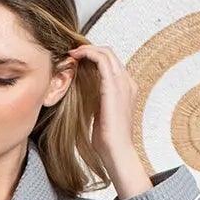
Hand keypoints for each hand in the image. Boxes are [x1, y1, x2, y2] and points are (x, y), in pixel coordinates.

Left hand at [65, 42, 150, 194]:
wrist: (117, 151)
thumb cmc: (107, 140)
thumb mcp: (100, 114)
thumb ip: (96, 101)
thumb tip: (82, 95)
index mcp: (125, 89)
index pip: (111, 64)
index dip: (94, 57)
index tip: (76, 60)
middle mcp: (127, 82)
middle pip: (110, 54)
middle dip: (90, 49)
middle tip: (72, 53)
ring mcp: (123, 83)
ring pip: (106, 53)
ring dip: (87, 49)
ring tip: (72, 53)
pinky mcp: (114, 86)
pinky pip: (102, 60)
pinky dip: (88, 54)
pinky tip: (75, 57)